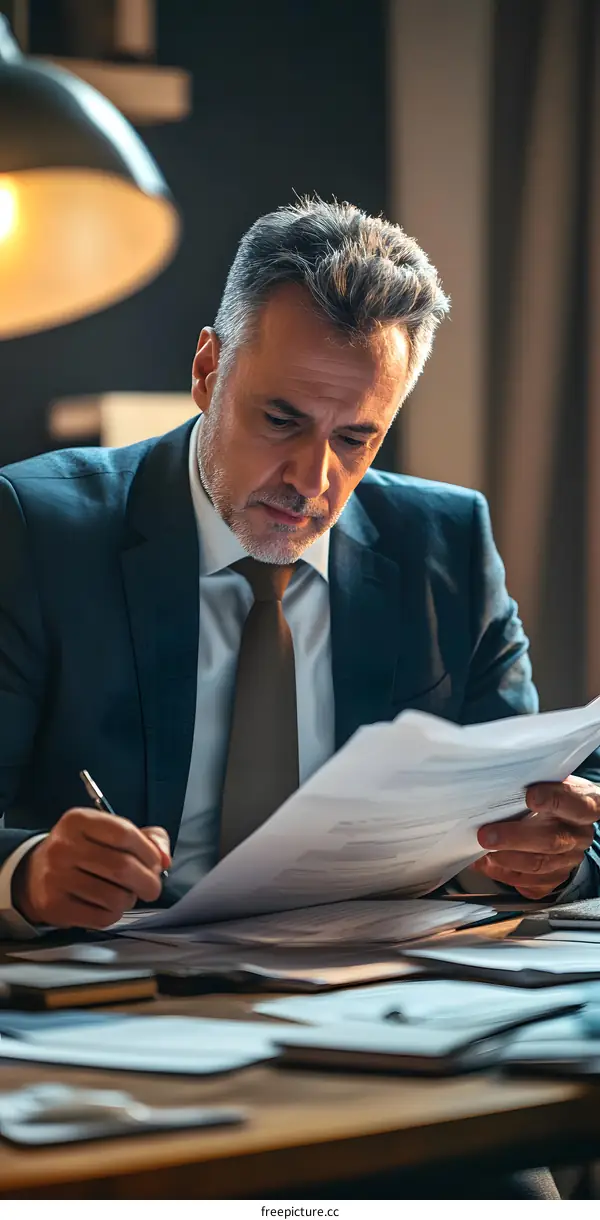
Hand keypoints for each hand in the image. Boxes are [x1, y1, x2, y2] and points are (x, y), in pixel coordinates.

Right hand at [12, 809, 171, 928]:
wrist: (36, 873)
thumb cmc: (85, 851)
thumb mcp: (109, 833)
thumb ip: (147, 838)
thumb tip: (164, 859)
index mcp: (78, 821)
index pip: (124, 833)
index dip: (149, 852)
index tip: (157, 863)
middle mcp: (63, 846)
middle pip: (122, 867)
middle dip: (148, 881)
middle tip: (152, 888)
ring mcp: (56, 877)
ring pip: (115, 896)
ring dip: (129, 899)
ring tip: (124, 894)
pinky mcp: (54, 906)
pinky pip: (101, 917)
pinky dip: (114, 914)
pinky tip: (108, 906)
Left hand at [474, 775, 599, 898]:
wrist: (564, 822)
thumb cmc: (551, 798)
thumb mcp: (548, 783)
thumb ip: (531, 785)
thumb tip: (497, 788)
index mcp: (585, 806)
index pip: (577, 804)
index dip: (555, 800)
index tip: (531, 796)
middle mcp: (580, 836)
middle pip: (551, 841)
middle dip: (515, 839)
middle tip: (487, 835)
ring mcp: (569, 860)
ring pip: (539, 865)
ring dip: (507, 859)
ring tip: (484, 851)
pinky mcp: (555, 878)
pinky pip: (531, 884)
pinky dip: (505, 874)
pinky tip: (489, 864)